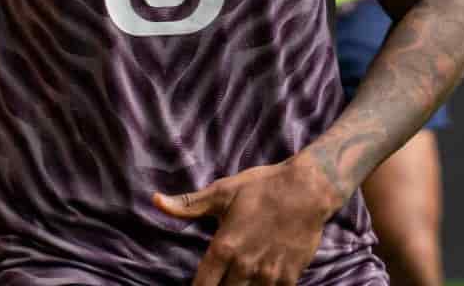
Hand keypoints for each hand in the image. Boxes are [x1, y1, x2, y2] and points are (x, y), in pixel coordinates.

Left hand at [153, 156, 342, 285]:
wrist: (307, 190)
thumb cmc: (262, 187)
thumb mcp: (223, 192)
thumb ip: (188, 205)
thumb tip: (156, 201)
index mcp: (224, 247)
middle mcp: (244, 266)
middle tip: (218, 280)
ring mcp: (268, 275)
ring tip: (237, 279)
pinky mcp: (289, 278)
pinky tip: (259, 280)